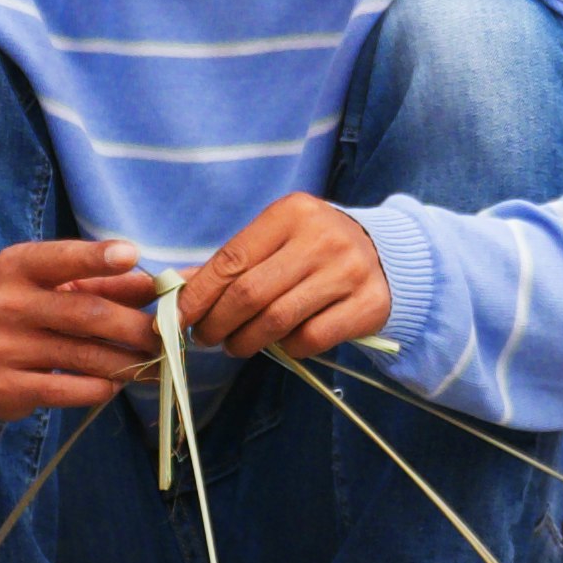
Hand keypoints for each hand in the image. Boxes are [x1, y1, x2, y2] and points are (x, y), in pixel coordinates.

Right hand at [0, 237, 159, 425]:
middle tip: (168, 336)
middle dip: (134, 326)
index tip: (131, 254)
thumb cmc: (30, 310)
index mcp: (16, 267)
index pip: (60, 258)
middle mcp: (5, 304)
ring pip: (83, 356)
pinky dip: (100, 388)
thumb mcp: (57, 286)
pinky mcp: (5, 387)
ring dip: (128, 362)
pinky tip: (115, 384)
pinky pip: (67, 389)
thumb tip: (162, 285)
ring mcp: (2, 348)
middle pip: (86, 314)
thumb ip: (107, 283)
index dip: (96, 257)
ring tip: (154, 364)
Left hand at [175, 195, 388, 362]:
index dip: (198, 295)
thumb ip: (231, 263)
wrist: (387, 255)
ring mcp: (348, 272)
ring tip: (235, 345)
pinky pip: (310, 339)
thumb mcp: (275, 240)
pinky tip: (280, 344)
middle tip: (205, 337)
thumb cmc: (315, 249)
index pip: (231, 259)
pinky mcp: (368, 305)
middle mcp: (322, 238)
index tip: (177, 319)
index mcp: (291, 213)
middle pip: (250, 294)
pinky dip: (286, 349)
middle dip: (217, 323)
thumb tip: (176, 289)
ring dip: (245, 342)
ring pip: (277, 321)